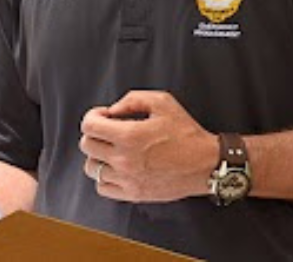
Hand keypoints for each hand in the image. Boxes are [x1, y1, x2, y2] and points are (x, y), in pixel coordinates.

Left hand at [79, 90, 215, 202]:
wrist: (205, 164)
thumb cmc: (186, 134)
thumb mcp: (163, 102)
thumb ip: (133, 99)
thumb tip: (113, 110)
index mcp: (130, 135)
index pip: (89, 126)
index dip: (93, 116)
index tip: (103, 116)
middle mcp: (124, 159)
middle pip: (86, 145)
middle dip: (95, 133)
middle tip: (108, 130)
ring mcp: (127, 179)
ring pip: (91, 168)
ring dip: (98, 155)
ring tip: (112, 149)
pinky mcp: (133, 194)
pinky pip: (102, 187)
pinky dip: (104, 177)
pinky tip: (117, 167)